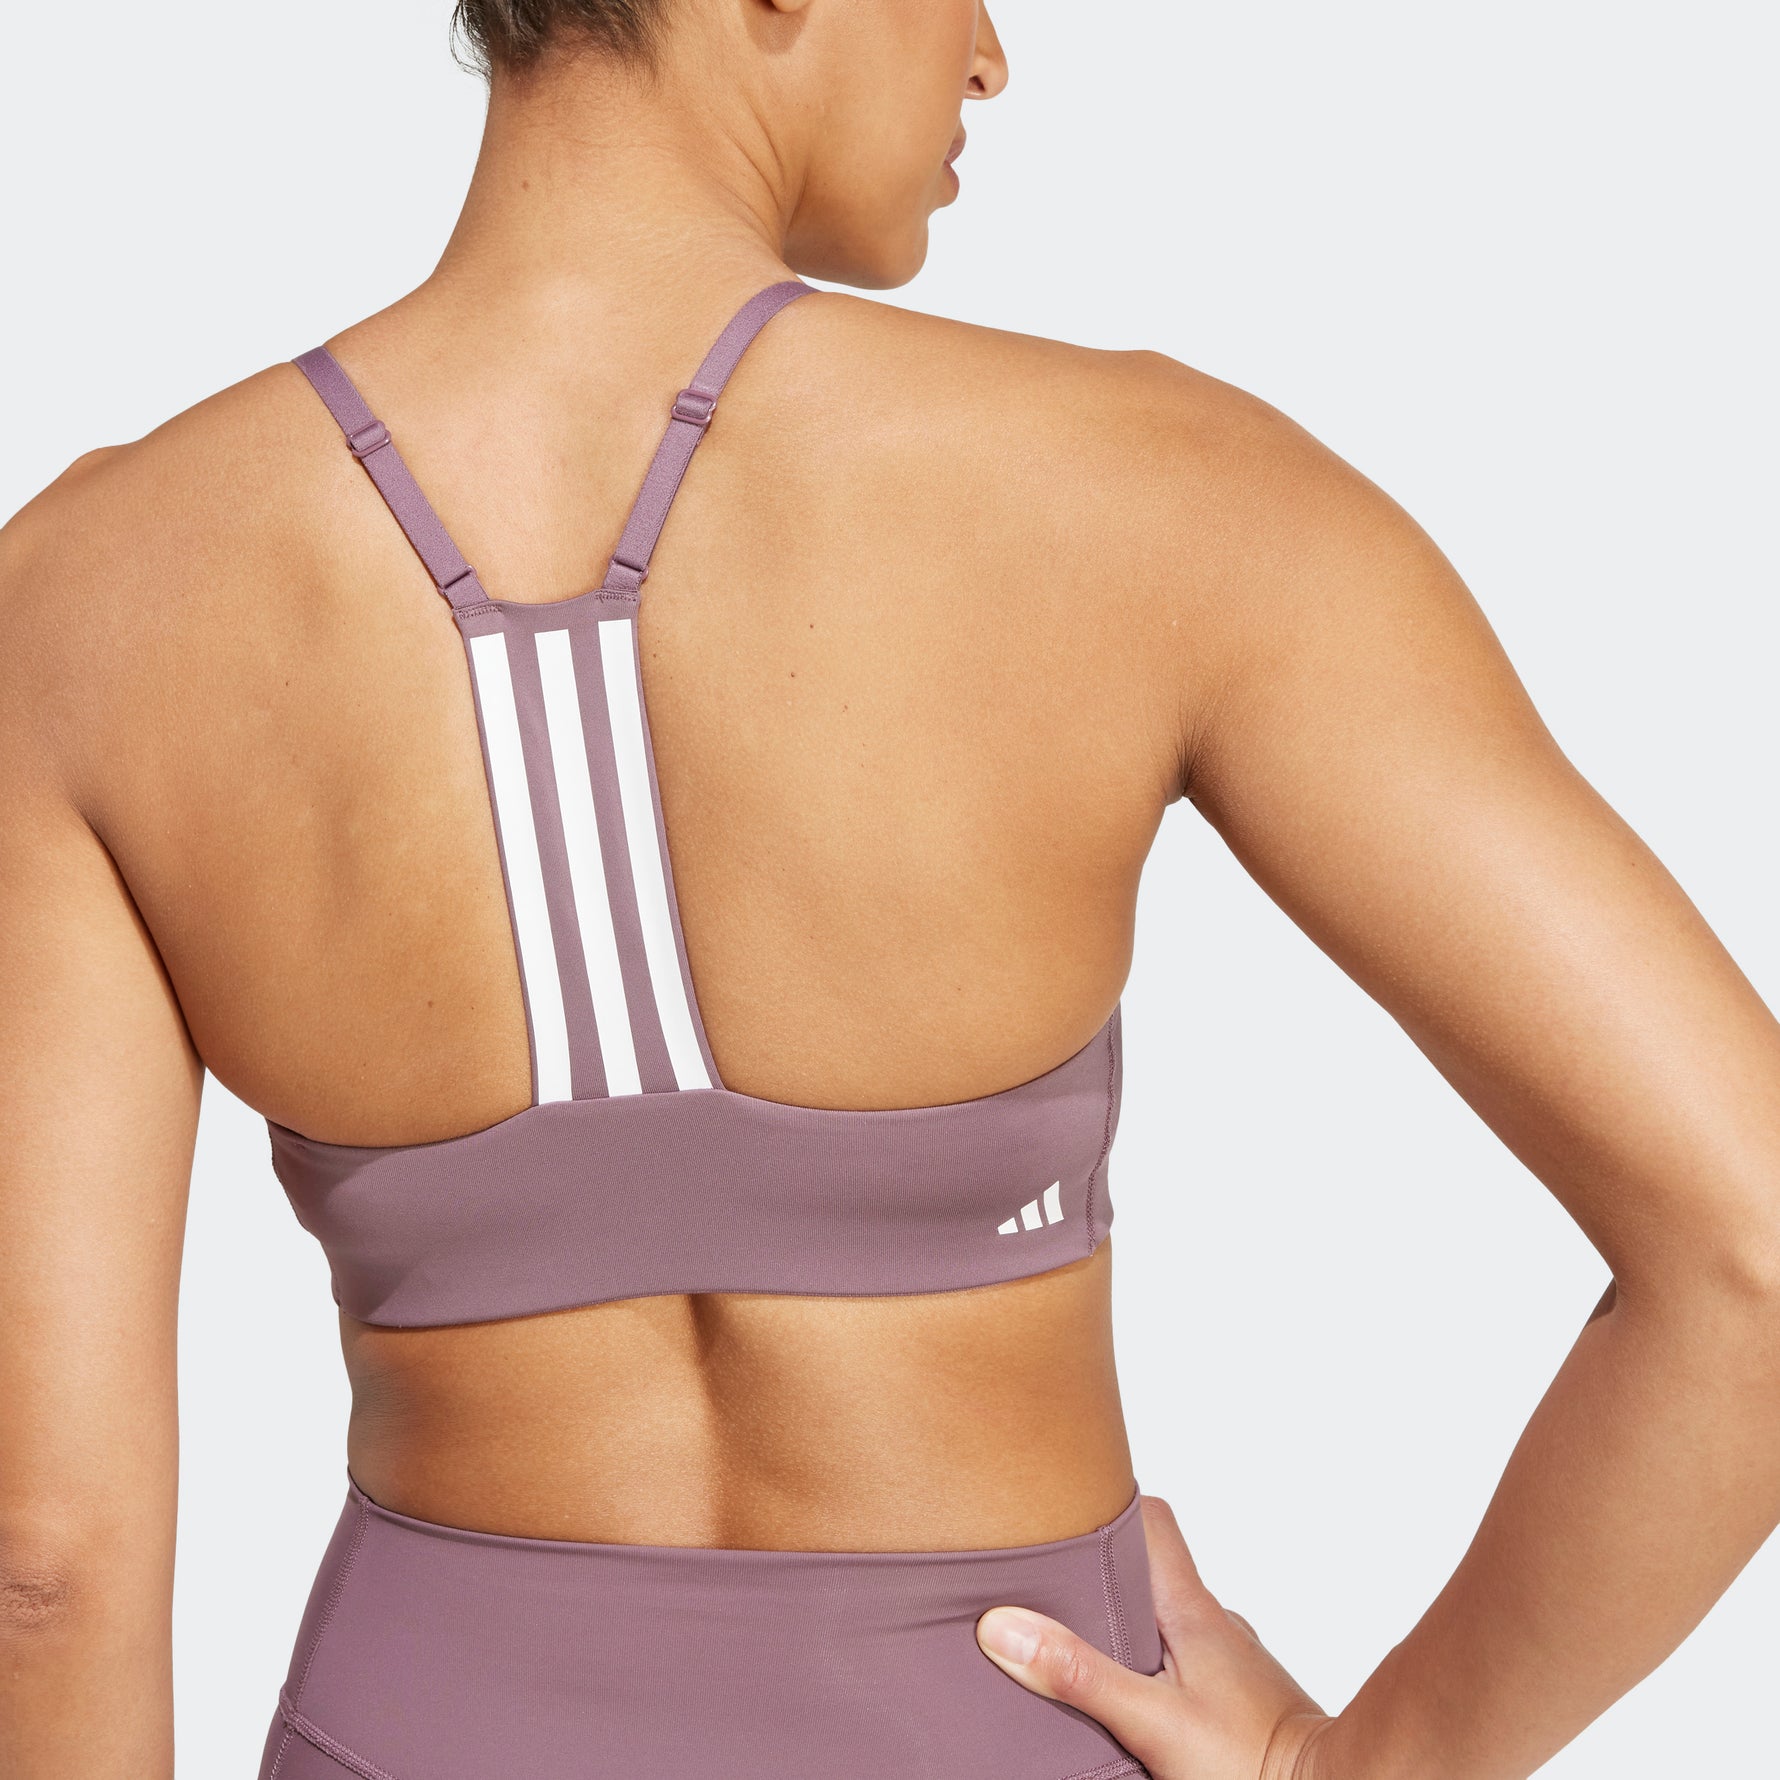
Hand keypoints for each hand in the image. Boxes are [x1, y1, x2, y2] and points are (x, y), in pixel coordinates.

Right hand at [975, 1496, 1335, 1779]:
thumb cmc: (1251, 1762)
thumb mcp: (1151, 1721)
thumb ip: (1080, 1674)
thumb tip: (1004, 1626)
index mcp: (1190, 1607)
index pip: (1151, 1518)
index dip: (1106, 1503)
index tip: (1060, 1505)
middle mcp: (1211, 1621)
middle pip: (1148, 1567)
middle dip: (1098, 1570)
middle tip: (1043, 1581)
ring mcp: (1226, 1660)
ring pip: (1163, 1616)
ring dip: (1121, 1622)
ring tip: (1070, 1646)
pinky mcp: (1232, 1697)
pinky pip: (1179, 1657)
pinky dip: (1147, 1662)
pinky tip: (1125, 1696)